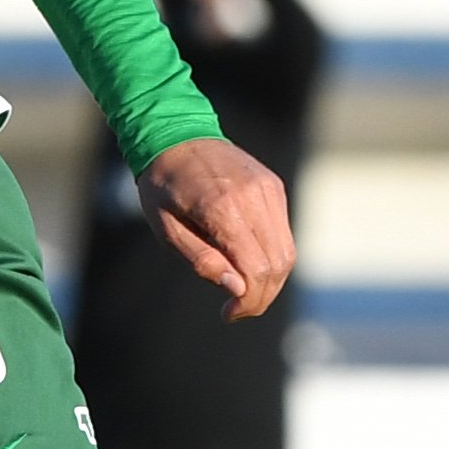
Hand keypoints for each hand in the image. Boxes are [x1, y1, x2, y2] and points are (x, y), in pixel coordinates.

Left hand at [137, 135, 294, 320]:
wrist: (174, 134)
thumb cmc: (161, 185)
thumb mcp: (166, 227)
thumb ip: (202, 259)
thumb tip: (237, 289)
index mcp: (223, 208)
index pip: (255, 269)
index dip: (248, 301)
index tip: (229, 314)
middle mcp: (253, 198)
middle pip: (278, 265)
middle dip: (261, 296)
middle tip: (236, 310)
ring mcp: (268, 190)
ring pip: (287, 251)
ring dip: (270, 279)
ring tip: (242, 291)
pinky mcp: (273, 186)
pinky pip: (282, 231)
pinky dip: (272, 255)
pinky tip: (247, 262)